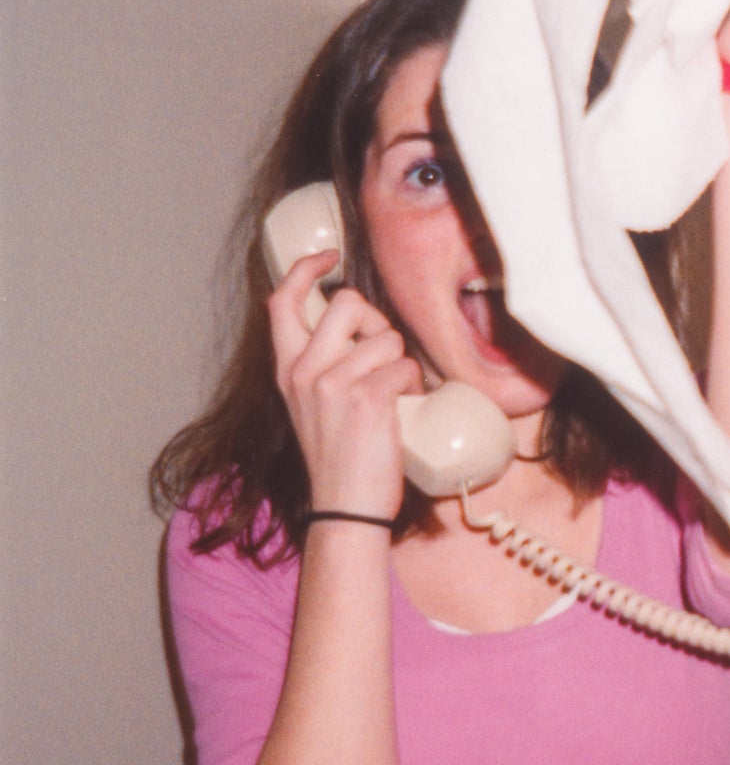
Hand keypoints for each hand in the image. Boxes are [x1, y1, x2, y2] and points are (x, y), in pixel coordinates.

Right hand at [267, 250, 421, 519]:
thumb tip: (363, 328)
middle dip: (376, 321)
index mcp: (287, 369)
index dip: (306, 269)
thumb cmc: (341, 457)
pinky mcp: (365, 399)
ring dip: (401, 362)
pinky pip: (405, 366)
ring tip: (392, 395)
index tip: (331, 256)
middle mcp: (303, 370)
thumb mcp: (314, 405)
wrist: (345, 508)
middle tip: (382, 355)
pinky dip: (413, 385)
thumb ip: (325, 364)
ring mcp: (331, 383)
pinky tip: (402, 408)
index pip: (281, 300)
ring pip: (386, 337)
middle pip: (347, 303)